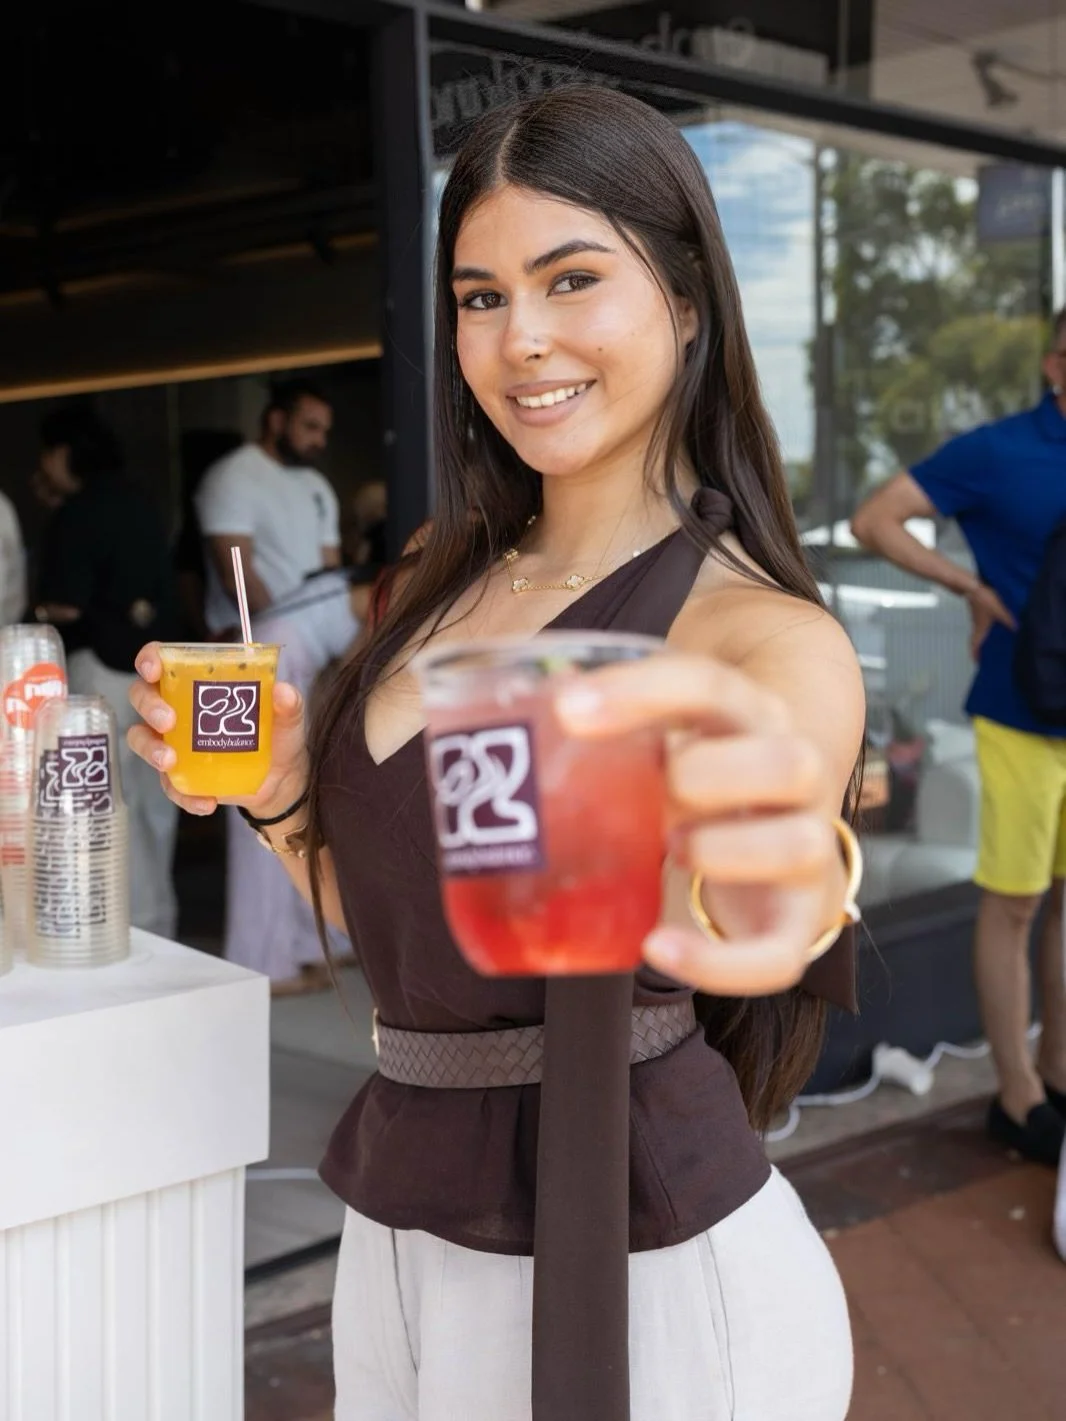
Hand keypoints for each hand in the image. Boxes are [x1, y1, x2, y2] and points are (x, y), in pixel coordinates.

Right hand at [127, 642, 308, 818]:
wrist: (282, 781)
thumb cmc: (276, 736)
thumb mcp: (288, 719)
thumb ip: (289, 705)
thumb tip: (283, 693)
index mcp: (197, 684)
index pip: (161, 661)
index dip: (150, 659)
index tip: (154, 669)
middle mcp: (177, 709)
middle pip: (142, 697)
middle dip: (149, 706)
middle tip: (168, 720)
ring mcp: (173, 743)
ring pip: (141, 739)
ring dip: (151, 749)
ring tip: (170, 761)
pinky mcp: (179, 776)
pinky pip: (169, 785)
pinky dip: (184, 795)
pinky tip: (206, 801)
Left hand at [557, 653, 847, 996]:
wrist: (779, 824)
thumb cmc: (702, 777)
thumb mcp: (666, 736)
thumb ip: (610, 727)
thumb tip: (527, 706)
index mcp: (750, 719)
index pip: (711, 685)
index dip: (642, 692)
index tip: (569, 710)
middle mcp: (794, 776)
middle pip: (790, 762)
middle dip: (710, 775)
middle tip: (655, 787)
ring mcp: (806, 848)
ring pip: (802, 846)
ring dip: (728, 849)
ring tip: (674, 850)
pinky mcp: (797, 922)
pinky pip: (778, 956)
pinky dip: (718, 963)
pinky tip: (658, 948)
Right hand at [964, 580, 1014, 659]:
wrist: (973, 586)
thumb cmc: (983, 599)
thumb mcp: (999, 610)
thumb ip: (1008, 621)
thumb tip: (1017, 629)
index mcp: (980, 629)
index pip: (975, 646)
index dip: (975, 655)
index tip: (978, 663)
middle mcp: (977, 626)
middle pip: (976, 641)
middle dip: (980, 650)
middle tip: (985, 655)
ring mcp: (977, 619)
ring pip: (979, 633)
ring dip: (983, 640)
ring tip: (991, 644)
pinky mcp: (979, 613)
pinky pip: (981, 625)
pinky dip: (986, 630)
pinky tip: (994, 626)